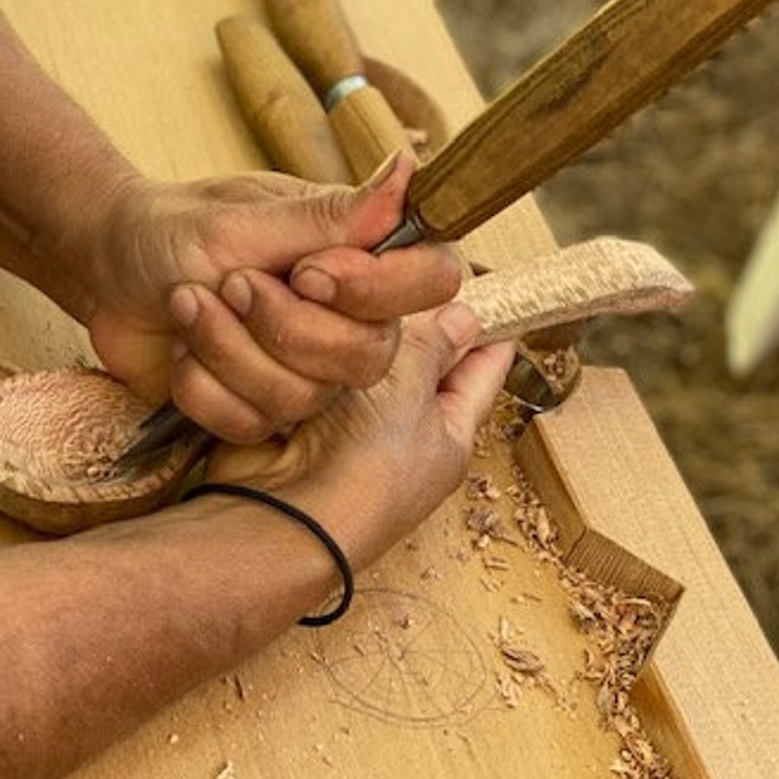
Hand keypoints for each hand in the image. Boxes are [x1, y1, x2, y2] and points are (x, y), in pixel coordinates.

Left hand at [84, 152, 462, 437]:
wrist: (106, 269)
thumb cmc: (173, 228)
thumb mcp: (245, 219)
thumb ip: (332, 216)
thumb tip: (409, 170)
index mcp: (355, 253)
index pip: (432, 280)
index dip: (380, 290)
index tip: (308, 272)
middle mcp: (343, 313)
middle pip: (372, 358)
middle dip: (287, 329)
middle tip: (231, 284)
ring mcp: (303, 366)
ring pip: (307, 398)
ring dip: (231, 350)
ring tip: (189, 303)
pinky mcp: (258, 407)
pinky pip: (255, 424)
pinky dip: (204, 387)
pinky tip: (180, 351)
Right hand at [206, 302, 515, 569]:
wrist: (286, 514)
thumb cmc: (364, 469)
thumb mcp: (411, 390)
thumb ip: (434, 345)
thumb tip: (464, 315)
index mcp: (450, 431)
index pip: (483, 367)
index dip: (491, 323)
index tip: (489, 280)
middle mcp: (405, 432)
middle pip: (420, 358)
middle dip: (413, 315)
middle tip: (405, 264)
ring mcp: (354, 428)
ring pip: (365, 358)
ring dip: (359, 328)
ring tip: (358, 280)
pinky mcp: (306, 419)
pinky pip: (319, 370)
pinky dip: (317, 346)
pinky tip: (313, 312)